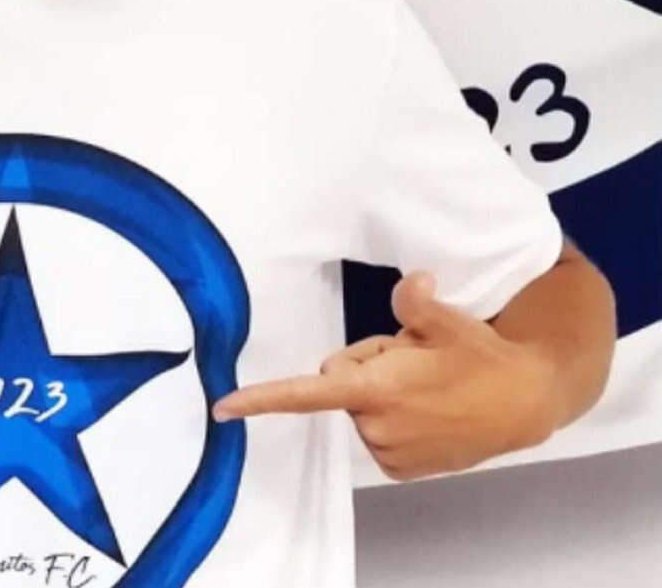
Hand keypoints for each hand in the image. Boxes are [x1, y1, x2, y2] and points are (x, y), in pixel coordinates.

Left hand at [211, 272, 561, 479]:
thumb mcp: (450, 321)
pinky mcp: (402, 467)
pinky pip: (377, 428)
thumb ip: (418, 301)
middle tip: (415, 354)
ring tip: (428, 379)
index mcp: (376, 388)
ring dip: (384, 388)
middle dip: (368, 362)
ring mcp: (389, 451)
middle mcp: (375, 425)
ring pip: (360, 403)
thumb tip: (411, 282)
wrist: (526, 402)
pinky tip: (429, 403)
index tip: (223, 407)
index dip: (261, 399)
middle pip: (341, 378)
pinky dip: (394, 414)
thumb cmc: (483, 357)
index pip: (305, 392)